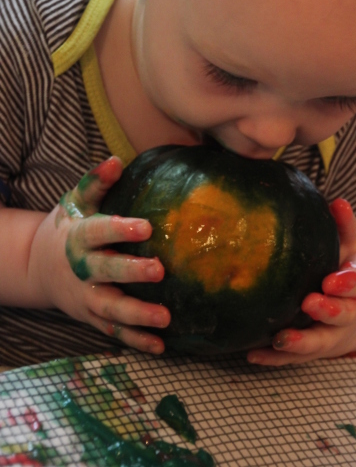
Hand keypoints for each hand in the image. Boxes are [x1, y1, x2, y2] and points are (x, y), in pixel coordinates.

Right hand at [29, 157, 170, 353]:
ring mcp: (86, 297)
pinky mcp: (91, 316)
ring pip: (110, 309)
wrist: (38, 267)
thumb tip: (117, 161)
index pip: (99, 232)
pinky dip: (135, 341)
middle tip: (159, 270)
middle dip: (131, 273)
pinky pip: (113, 332)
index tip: (147, 226)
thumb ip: (95, 183)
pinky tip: (161, 346)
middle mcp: (82, 269)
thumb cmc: (66, 228)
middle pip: (106, 272)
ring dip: (137, 315)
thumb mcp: (73, 202)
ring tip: (166, 318)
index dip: (121, 229)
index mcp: (78, 237)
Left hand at [247, 198, 355, 365]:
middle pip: (341, 316)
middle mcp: (346, 315)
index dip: (346, 284)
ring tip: (281, 337)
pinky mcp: (310, 350)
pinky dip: (274, 357)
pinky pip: (292, 358)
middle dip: (328, 310)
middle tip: (310, 303)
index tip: (332, 280)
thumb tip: (338, 201)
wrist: (355, 317)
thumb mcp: (349, 250)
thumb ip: (344, 227)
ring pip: (319, 343)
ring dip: (301, 342)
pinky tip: (253, 353)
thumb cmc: (344, 274)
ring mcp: (328, 335)